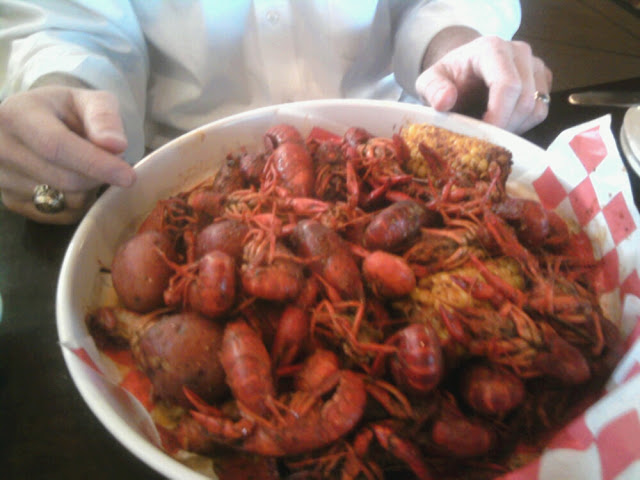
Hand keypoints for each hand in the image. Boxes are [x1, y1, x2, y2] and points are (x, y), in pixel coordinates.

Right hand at [0, 86, 135, 223]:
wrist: (33, 123)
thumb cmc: (65, 111)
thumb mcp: (87, 100)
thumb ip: (104, 117)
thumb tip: (116, 145)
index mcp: (17, 116)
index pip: (56, 146)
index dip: (95, 163)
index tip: (128, 176)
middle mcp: (0, 149)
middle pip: (65, 179)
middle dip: (99, 176)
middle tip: (109, 162)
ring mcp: (2, 179)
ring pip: (66, 200)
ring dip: (90, 189)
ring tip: (84, 166)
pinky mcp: (12, 203)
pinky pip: (62, 214)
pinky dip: (79, 202)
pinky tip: (73, 181)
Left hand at [416, 31, 551, 133]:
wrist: (463, 69)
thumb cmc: (448, 76)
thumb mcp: (429, 81)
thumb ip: (432, 89)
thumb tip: (444, 102)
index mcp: (492, 48)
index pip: (507, 85)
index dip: (499, 115)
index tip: (484, 135)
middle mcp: (519, 52)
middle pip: (524, 100)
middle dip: (504, 126)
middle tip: (484, 140)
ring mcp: (535, 65)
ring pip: (536, 108)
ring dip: (514, 128)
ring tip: (490, 131)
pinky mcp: (542, 80)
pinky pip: (541, 110)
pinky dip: (523, 125)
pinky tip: (502, 124)